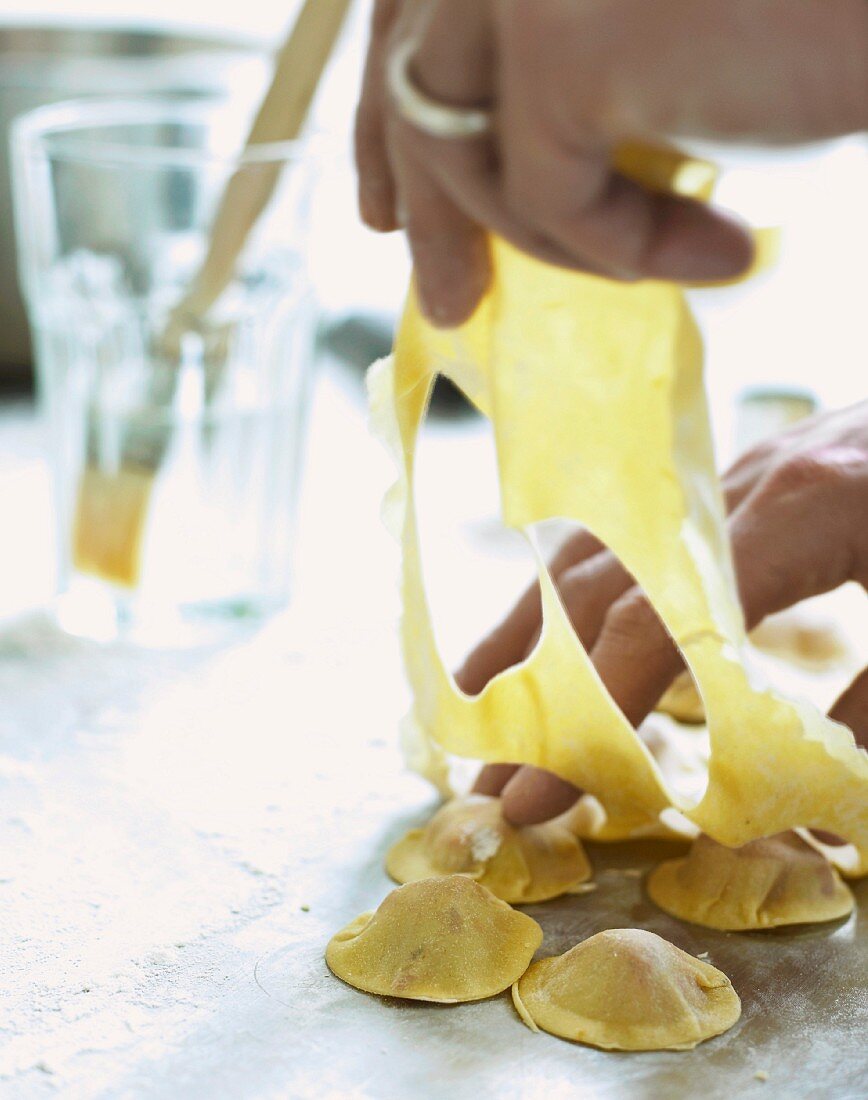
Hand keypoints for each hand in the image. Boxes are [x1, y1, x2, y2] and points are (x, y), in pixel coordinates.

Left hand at [356, 0, 867, 325]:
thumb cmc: (818, 17)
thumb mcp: (653, 52)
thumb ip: (558, 86)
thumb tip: (485, 188)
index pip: (407, 15)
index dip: (381, 120)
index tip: (376, 214)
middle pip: (416, 80)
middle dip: (426, 210)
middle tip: (446, 304)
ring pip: (464, 145)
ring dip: (548, 239)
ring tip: (640, 276)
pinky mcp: (559, 37)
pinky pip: (545, 195)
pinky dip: (624, 246)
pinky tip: (718, 257)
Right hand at [456, 402, 867, 824]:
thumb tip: (822, 816)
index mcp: (800, 514)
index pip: (656, 624)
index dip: (590, 713)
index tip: (538, 792)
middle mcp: (744, 485)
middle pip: (600, 583)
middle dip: (535, 683)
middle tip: (482, 769)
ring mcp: (735, 475)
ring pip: (604, 548)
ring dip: (533, 628)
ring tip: (479, 695)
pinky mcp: (741, 480)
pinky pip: (638, 538)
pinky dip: (580, 590)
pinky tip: (557, 626)